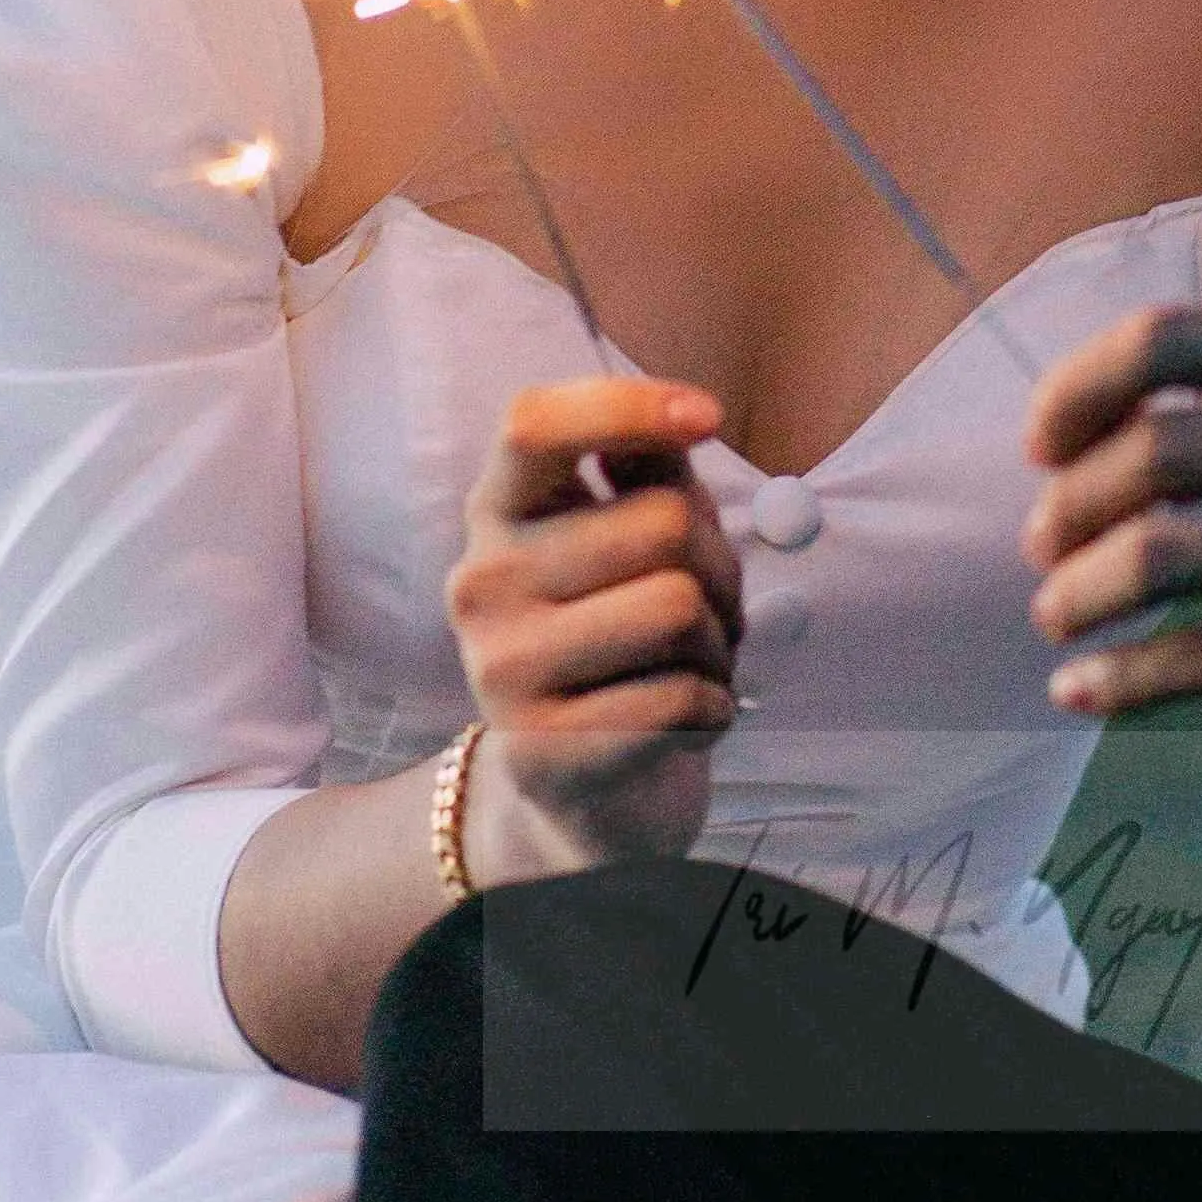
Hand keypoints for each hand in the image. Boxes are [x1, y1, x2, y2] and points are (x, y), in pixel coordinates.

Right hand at [446, 374, 746, 874]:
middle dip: (719, 570)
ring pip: (678, 606)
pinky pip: (682, 698)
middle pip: (660, 523)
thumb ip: (653, 470)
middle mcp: (481, 582)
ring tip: (691, 668)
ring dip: (720, 646)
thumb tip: (682, 419)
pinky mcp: (542, 750)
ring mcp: (500, 669)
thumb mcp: (636, 539)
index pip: (534, 423)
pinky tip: (680, 724)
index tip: (708, 417)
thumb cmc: (628, 639)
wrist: (588, 797)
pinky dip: (714, 710)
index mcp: (499, 512)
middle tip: (704, 616)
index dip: (628, 405)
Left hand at [1022, 305, 1201, 768]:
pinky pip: (1196, 662)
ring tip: (1054, 612)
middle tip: (1043, 541)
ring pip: (1158, 560)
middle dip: (1068, 504)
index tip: (1042, 440)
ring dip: (1075, 593)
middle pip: (1150, 453)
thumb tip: (1111, 400)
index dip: (1076, 389)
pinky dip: (1117, 680)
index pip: (1168, 340)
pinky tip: (1080, 689)